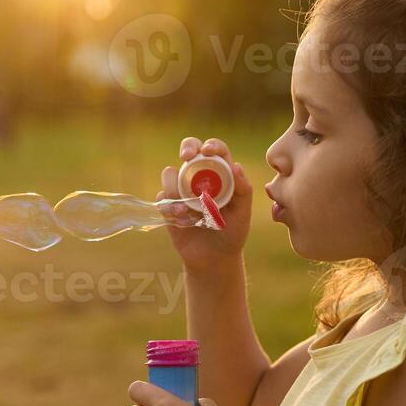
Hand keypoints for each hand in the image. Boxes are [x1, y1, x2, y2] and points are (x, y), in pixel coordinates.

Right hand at [158, 137, 252, 272]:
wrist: (214, 259)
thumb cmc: (232, 233)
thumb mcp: (242, 213)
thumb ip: (243, 191)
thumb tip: (236, 166)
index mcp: (221, 174)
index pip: (215, 151)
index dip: (211, 145)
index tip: (208, 151)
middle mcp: (199, 177)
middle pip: (189, 150)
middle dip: (187, 147)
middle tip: (186, 156)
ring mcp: (182, 190)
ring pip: (171, 173)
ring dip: (175, 186)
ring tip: (186, 209)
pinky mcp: (168, 205)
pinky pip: (162, 197)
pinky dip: (170, 206)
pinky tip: (182, 220)